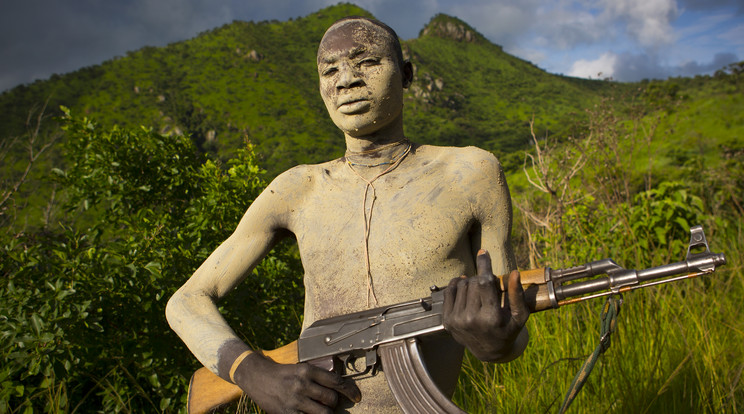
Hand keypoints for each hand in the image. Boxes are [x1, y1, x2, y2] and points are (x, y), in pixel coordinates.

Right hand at [234, 352, 360, 413]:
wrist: (257, 377)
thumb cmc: (281, 373)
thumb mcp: (300, 368)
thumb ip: (317, 377)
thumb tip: (337, 388)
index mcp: (307, 370)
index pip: (336, 381)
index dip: (349, 391)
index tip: (356, 396)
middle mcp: (302, 384)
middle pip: (331, 399)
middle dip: (334, 403)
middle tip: (330, 402)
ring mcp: (295, 400)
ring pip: (324, 413)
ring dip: (326, 413)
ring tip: (321, 409)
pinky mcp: (287, 413)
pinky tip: (310, 413)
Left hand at [442, 250, 529, 361]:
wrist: (490, 352)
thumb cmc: (508, 330)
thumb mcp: (519, 316)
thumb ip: (518, 295)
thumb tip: (514, 272)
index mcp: (491, 317)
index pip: (485, 283)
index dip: (484, 265)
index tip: (483, 252)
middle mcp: (471, 319)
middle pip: (473, 282)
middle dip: (481, 278)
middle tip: (488, 285)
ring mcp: (457, 321)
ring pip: (461, 285)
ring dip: (470, 282)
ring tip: (479, 291)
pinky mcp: (447, 321)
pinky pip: (449, 291)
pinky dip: (457, 285)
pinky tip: (465, 287)